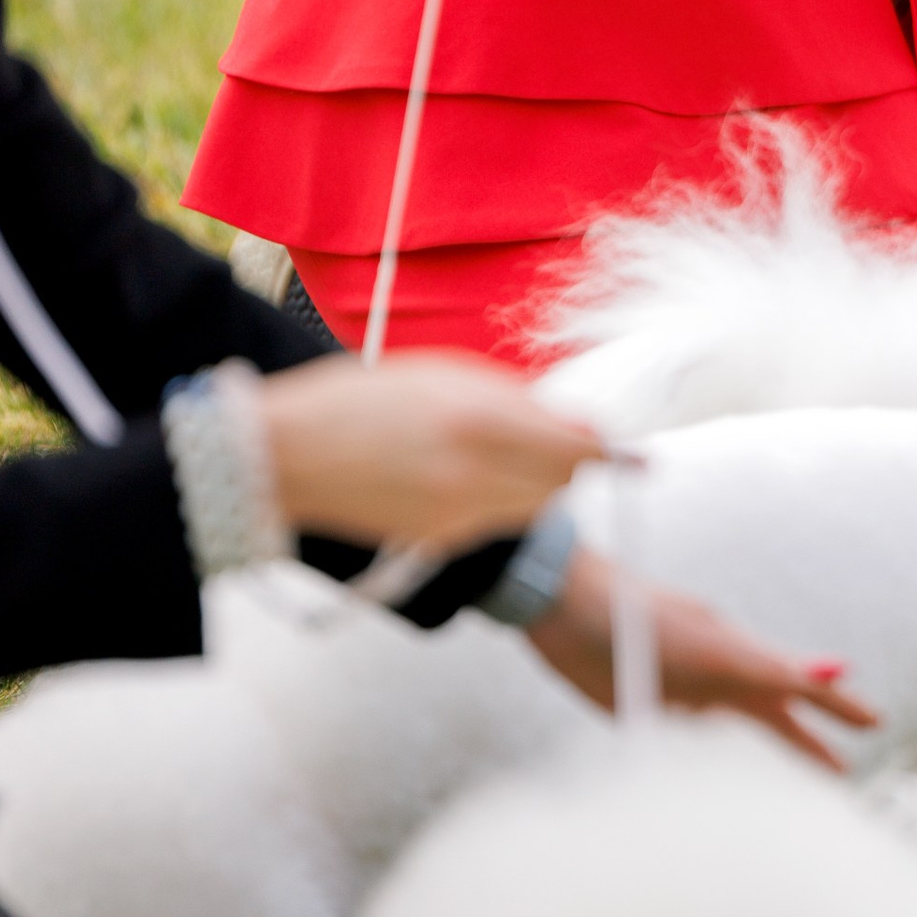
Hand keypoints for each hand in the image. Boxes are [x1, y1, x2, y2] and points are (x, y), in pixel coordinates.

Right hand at [257, 354, 598, 553]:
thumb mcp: (443, 375)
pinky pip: (495, 521)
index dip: (608, 450)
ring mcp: (459, 516)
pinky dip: (497, 500)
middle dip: (570, 462)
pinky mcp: (442, 541)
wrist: (289, 456)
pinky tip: (458, 473)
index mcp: (480, 422)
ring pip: (535, 507)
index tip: (628, 450)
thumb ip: (514, 399)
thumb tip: (573, 420)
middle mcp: (476, 475)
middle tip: (553, 438)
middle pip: (564, 483)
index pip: (578, 450)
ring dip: (536, 482)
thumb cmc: (359, 400)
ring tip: (495, 450)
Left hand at [526, 558, 884, 762]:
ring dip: (758, 753)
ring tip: (786, 782)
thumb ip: (768, 667)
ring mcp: (677, 686)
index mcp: (734, 657)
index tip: (874, 723)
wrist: (557, 605)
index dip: (837, 706)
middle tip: (842, 773)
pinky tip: (709, 775)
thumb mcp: (710, 648)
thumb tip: (825, 674)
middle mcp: (712, 672)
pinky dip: (705, 754)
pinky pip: (685, 736)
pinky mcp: (640, 702)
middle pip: (770, 715)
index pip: (799, 686)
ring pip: (730, 727)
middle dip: (807, 744)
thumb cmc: (634, 617)